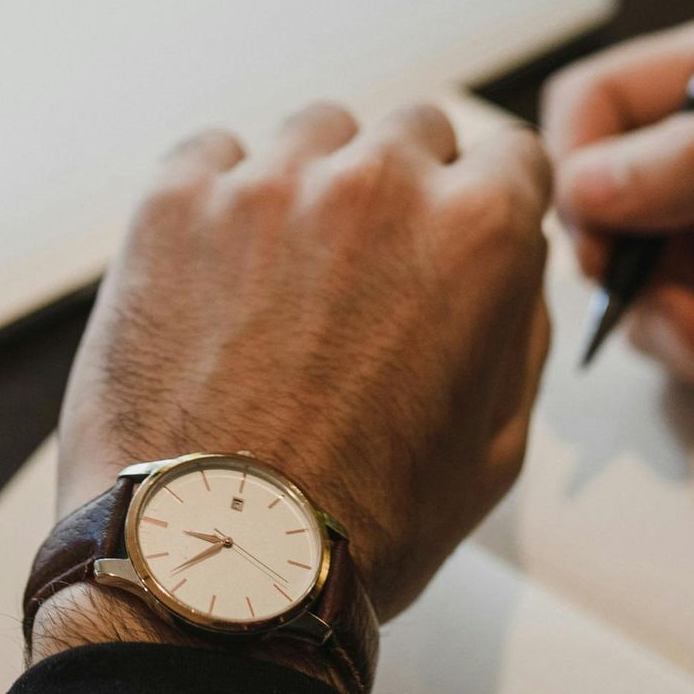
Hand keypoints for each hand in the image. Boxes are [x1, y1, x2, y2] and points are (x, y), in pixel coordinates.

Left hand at [42, 100, 553, 673]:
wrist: (216, 560)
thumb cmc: (359, 522)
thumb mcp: (498, 445)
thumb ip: (519, 329)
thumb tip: (513, 266)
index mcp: (479, 232)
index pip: (513, 155)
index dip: (489, 201)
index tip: (457, 233)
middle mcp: (380, 184)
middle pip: (413, 133)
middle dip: (403, 190)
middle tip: (368, 273)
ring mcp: (270, 183)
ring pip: (314, 132)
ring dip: (313, 184)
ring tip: (283, 276)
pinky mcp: (174, 201)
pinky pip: (212, 153)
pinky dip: (218, 197)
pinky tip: (215, 271)